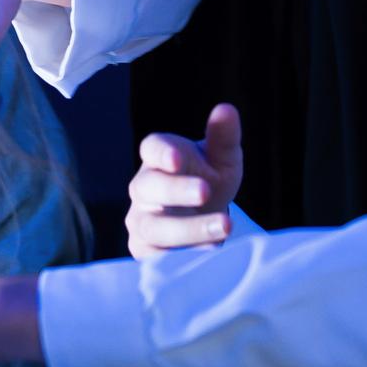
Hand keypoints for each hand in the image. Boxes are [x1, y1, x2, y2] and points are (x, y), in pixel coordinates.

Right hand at [126, 104, 243, 258]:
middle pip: (148, 187)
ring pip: (153, 226)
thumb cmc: (210, 179)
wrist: (204, 215)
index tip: (179, 159)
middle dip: (176, 190)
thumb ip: (223, 137)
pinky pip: (156, 256)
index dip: (162, 153)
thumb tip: (226, 110)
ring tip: (223, 226)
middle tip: (206, 191)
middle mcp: (143, 187)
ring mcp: (140, 219)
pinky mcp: (144, 249)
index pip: (152, 148)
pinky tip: (210, 251)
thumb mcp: (222, 158)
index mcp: (159, 156)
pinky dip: (182, 255)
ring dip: (188, 229)